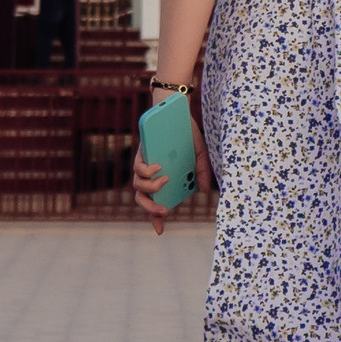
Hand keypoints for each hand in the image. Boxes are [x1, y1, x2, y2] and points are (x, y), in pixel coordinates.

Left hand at [132, 103, 208, 232]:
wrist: (177, 110)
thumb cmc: (187, 134)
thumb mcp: (199, 155)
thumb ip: (200, 173)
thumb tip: (203, 191)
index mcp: (164, 180)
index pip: (156, 202)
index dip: (156, 219)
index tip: (160, 231)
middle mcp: (151, 174)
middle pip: (142, 198)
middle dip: (151, 209)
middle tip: (165, 210)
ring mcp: (144, 163)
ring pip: (137, 185)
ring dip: (151, 188)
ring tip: (165, 181)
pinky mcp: (140, 152)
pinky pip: (137, 167)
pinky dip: (147, 171)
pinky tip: (159, 168)